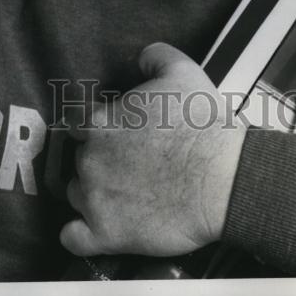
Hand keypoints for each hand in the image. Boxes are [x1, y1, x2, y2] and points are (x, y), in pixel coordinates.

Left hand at [59, 43, 246, 259]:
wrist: (223, 177)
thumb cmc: (202, 126)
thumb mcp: (181, 71)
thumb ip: (154, 57)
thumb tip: (141, 58)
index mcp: (100, 122)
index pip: (77, 124)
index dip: (95, 129)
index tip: (115, 135)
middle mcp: (89, 160)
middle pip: (80, 160)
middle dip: (100, 160)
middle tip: (130, 164)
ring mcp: (94, 199)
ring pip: (76, 195)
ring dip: (93, 194)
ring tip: (124, 194)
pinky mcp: (106, 234)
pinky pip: (72, 238)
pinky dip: (80, 234)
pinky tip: (96, 228)